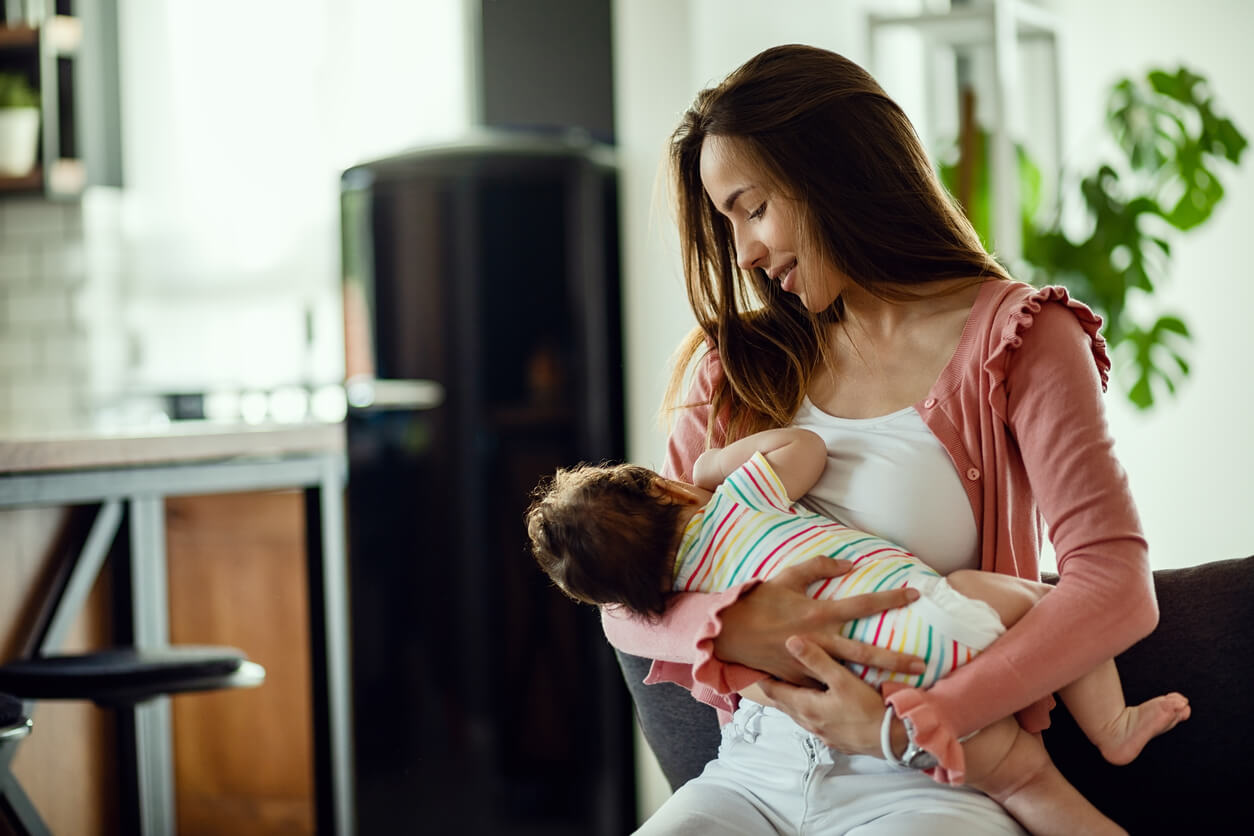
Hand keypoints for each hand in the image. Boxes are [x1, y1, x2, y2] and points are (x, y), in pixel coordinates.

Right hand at [713, 555, 925, 685]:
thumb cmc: (760, 600)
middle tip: (922, 664)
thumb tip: (849, 563)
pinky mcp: (799, 677)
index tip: (915, 595)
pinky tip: (861, 699)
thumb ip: (819, 566)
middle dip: (895, 659)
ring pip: (850, 674)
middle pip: (865, 652)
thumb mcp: (788, 575)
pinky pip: (824, 684)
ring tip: (899, 689)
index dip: (891, 598)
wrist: (731, 631)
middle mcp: (820, 639)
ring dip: (876, 680)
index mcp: (820, 612)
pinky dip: (842, 690)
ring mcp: (811, 662)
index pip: (863, 604)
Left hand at [755, 635, 894, 756]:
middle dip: (774, 687)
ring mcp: (821, 733)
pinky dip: (808, 709)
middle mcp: (807, 722)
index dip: (762, 676)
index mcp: (804, 707)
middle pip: (782, 702)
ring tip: (789, 682)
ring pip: (798, 712)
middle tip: (767, 669)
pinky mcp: (834, 738)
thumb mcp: (841, 680)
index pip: (772, 691)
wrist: (892, 740)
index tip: (754, 662)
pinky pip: (813, 721)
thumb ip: (816, 660)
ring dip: (791, 698)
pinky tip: (817, 702)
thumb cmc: (867, 709)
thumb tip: (790, 640)